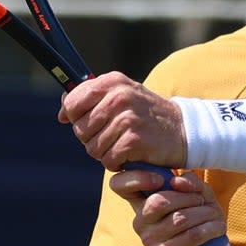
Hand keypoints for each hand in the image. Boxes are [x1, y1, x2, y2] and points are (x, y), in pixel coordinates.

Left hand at [59, 71, 187, 170]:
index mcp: (112, 82)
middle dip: (92, 139)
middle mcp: (119, 97)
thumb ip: (91, 98)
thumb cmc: (147, 115)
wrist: (183, 130)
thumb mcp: (122, 95)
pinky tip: (130, 155)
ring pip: (92, 148)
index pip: (72, 103)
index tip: (89, 122)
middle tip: (113, 136)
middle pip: (80, 129)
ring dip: (105, 153)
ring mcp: (127, 118)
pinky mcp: (133, 140)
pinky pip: (108, 160)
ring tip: (123, 144)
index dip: (75, 118)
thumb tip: (62, 112)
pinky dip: (117, 163)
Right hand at [109, 167, 225, 245]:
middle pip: (161, 201)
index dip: (136, 177)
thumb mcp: (196, 195)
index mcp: (141, 202)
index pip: (119, 184)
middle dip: (191, 198)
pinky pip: (191, 236)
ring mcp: (150, 240)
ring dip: (206, 215)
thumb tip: (178, 181)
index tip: (162, 178)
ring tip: (215, 216)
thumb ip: (189, 182)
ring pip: (181, 219)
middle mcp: (140, 221)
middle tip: (203, 202)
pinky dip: (210, 229)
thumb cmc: (196, 220)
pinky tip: (217, 228)